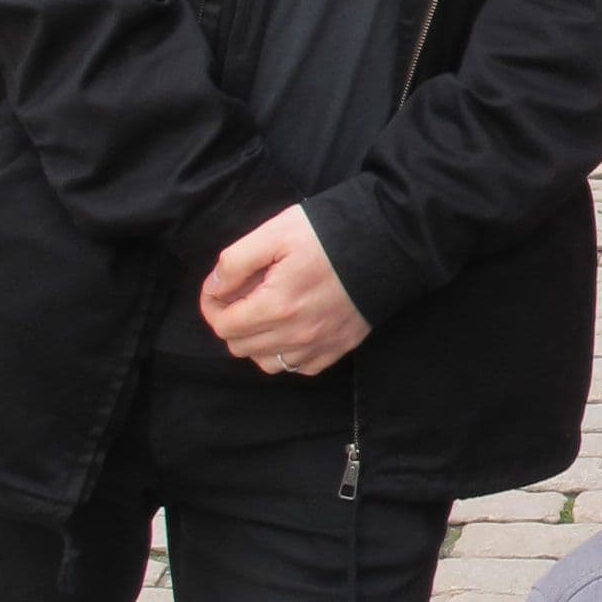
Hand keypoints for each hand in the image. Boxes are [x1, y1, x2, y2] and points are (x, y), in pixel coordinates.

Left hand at [198, 205, 370, 376]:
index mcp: (275, 307)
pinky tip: (293, 326)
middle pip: (240, 346)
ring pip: (266, 362)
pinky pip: (298, 367)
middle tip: (245, 292)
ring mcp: (319, 346)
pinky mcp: (338, 349)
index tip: (221, 287)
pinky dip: (287, 352)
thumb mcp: (274, 233)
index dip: (212, 305)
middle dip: (233, 320)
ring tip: (267, 311)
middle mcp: (295, 336)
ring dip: (257, 341)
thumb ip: (235, 262)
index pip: (223, 326)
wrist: (388, 242)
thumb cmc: (328, 233)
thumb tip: (214, 288)